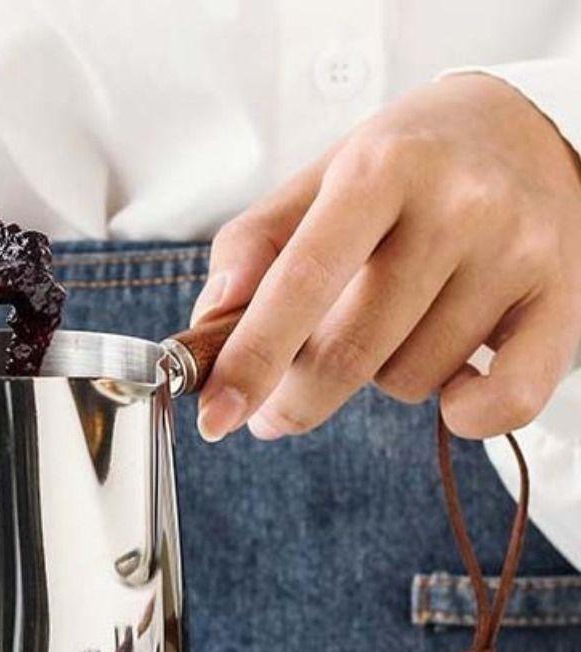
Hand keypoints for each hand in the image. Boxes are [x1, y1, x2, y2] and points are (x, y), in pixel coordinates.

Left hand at [194, 73, 580, 441]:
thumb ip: (252, 246)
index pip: (301, 283)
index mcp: (380, 169)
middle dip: (296, 400)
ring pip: (410, 379)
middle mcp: (457, 207)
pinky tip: (453, 381)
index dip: (251, 360)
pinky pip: (506, 402)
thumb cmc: (403, 167)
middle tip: (276, 409)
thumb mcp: (317, 181)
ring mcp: (516, 255)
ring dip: (381, 378)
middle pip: (350, 351)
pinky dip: (465, 414)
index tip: (216, 416)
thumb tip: (210, 323)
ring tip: (394, 326)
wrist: (525, 131)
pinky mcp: (563, 300)